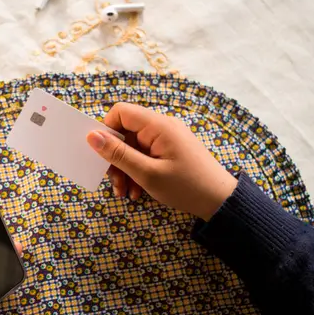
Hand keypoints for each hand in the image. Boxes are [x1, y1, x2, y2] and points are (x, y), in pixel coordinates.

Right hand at [87, 103, 236, 220]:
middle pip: (125, 133)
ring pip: (133, 147)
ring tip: (126, 193)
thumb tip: (91, 136)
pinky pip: (145, 155)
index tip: (103, 156)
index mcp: (158, 126)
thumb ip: (118, 154)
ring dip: (125, 169)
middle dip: (115, 158)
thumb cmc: (186, 187)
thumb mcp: (147, 174)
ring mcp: (167, 138)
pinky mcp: (170, 150)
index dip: (106, 131)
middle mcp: (162, 126)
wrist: (221, 202)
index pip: (120, 112)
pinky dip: (137, 171)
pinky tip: (137, 192)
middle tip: (115, 184)